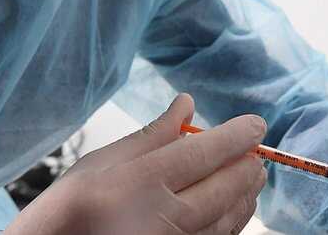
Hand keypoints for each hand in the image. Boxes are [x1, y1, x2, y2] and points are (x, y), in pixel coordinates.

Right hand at [5, 94, 266, 234]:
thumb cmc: (69, 207)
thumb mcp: (102, 161)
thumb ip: (153, 134)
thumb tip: (187, 104)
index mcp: (141, 182)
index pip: (205, 153)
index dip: (237, 137)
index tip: (256, 125)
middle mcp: (161, 217)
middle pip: (222, 187)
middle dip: (246, 167)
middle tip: (258, 153)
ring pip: (225, 219)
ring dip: (245, 196)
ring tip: (253, 177)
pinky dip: (231, 223)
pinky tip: (235, 208)